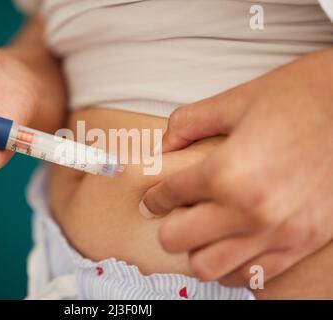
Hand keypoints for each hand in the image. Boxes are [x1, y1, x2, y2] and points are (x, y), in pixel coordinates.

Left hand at [140, 48, 332, 285]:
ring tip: (204, 232)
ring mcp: (276, 233)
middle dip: (168, 225)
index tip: (154, 198)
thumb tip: (165, 145)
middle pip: (177, 240)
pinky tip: (234, 244)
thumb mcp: (238, 100)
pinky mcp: (300, 244)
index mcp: (227, 171)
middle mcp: (248, 210)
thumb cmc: (303, 99)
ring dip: (197, 250)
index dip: (155, 196)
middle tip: (175, 214)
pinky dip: (232, 265)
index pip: (168, 195)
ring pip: (209, 267)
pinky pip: (251, 276)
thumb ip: (190, 122)